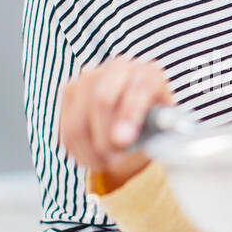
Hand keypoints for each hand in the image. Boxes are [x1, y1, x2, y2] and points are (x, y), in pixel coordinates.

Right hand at [58, 57, 175, 185]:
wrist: (135, 120)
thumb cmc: (153, 126)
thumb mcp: (165, 130)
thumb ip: (161, 134)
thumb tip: (158, 147)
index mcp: (148, 73)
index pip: (139, 88)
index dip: (130, 114)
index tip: (123, 141)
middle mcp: (119, 68)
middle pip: (101, 100)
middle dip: (105, 137)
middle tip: (113, 159)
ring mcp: (90, 78)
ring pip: (79, 119)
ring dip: (91, 149)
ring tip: (105, 162)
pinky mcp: (69, 92)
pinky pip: (67, 128)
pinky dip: (79, 151)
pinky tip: (94, 158)